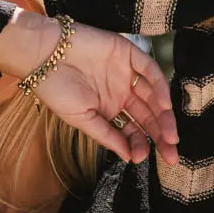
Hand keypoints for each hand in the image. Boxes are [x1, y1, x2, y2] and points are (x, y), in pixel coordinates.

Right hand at [33, 22, 179, 166]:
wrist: (43, 56)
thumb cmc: (56, 89)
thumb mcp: (82, 120)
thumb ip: (107, 136)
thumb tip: (130, 157)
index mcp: (110, 109)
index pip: (134, 129)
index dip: (141, 144)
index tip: (143, 159)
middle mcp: (122, 93)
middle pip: (148, 116)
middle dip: (161, 135)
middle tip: (171, 154)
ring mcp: (127, 74)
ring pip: (154, 96)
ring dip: (164, 116)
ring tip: (171, 136)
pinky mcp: (128, 53)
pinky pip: (149, 70)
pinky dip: (159, 87)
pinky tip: (164, 106)